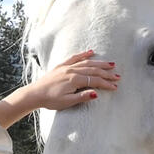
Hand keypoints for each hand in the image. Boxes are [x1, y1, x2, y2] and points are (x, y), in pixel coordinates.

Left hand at [0, 50, 119, 127]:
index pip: (95, 80)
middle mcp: (72, 71)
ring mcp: (66, 67)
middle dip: (107, 73)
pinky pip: (74, 58)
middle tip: (118, 75)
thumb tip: (96, 93)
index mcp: (74, 80)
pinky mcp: (61, 66)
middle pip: (93, 70)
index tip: (115, 86)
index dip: (106, 83)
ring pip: (86, 63)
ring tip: (111, 64)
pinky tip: (91, 52)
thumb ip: (82, 97)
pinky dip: (83, 54)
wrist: (35, 94)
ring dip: (99, 63)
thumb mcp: (67, 102)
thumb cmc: (51, 100)